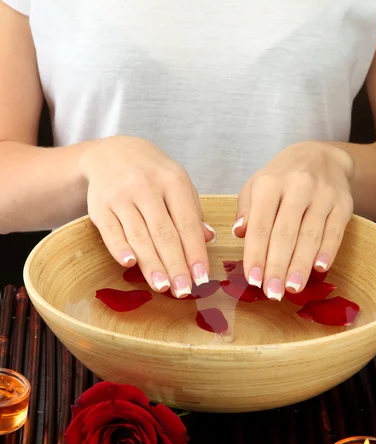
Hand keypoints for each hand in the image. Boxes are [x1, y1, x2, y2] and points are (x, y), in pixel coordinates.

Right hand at [80, 136, 214, 295]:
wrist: (111, 153)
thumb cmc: (152, 174)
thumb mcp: (177, 183)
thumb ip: (192, 211)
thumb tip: (208, 238)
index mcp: (172, 181)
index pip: (187, 222)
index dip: (195, 252)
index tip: (202, 277)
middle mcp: (147, 187)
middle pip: (164, 232)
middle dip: (175, 264)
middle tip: (183, 290)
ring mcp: (121, 196)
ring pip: (139, 235)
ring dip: (151, 264)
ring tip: (162, 287)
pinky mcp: (99, 205)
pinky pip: (110, 230)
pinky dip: (119, 248)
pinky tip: (129, 264)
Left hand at [233, 141, 353, 298]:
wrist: (320, 156)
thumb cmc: (281, 178)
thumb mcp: (256, 186)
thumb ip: (246, 210)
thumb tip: (239, 233)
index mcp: (270, 183)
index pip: (261, 224)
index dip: (256, 253)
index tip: (252, 279)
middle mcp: (297, 186)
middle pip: (285, 233)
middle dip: (277, 266)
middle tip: (272, 293)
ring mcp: (323, 195)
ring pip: (311, 234)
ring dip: (301, 264)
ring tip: (292, 288)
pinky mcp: (343, 203)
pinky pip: (335, 231)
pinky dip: (328, 251)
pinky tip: (319, 269)